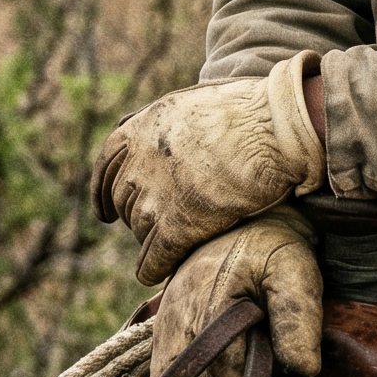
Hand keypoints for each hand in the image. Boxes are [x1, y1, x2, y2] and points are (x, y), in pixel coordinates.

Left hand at [94, 53, 324, 283]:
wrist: (274, 128)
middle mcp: (139, 162)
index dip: (102, 193)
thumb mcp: (193, 103)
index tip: (105, 212)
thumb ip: (169, 126)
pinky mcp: (178, 226)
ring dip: (152, 240)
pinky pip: (153, 259)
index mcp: (141, 129)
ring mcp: (156, 196)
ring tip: (170, 247)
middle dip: (137, 215)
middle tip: (158, 226)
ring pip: (140, 230)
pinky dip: (153, 268)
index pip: (106, 166)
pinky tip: (158, 273)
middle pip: (125, 201)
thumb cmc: (249, 111)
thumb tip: (164, 140)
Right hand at [145, 205, 322, 376]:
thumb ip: (299, 316)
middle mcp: (176, 319)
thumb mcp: (295, 270)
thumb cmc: (272, 248)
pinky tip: (230, 376)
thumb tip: (303, 370)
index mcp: (209, 303)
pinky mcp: (161, 337)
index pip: (227, 372)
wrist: (240, 223)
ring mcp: (164, 330)